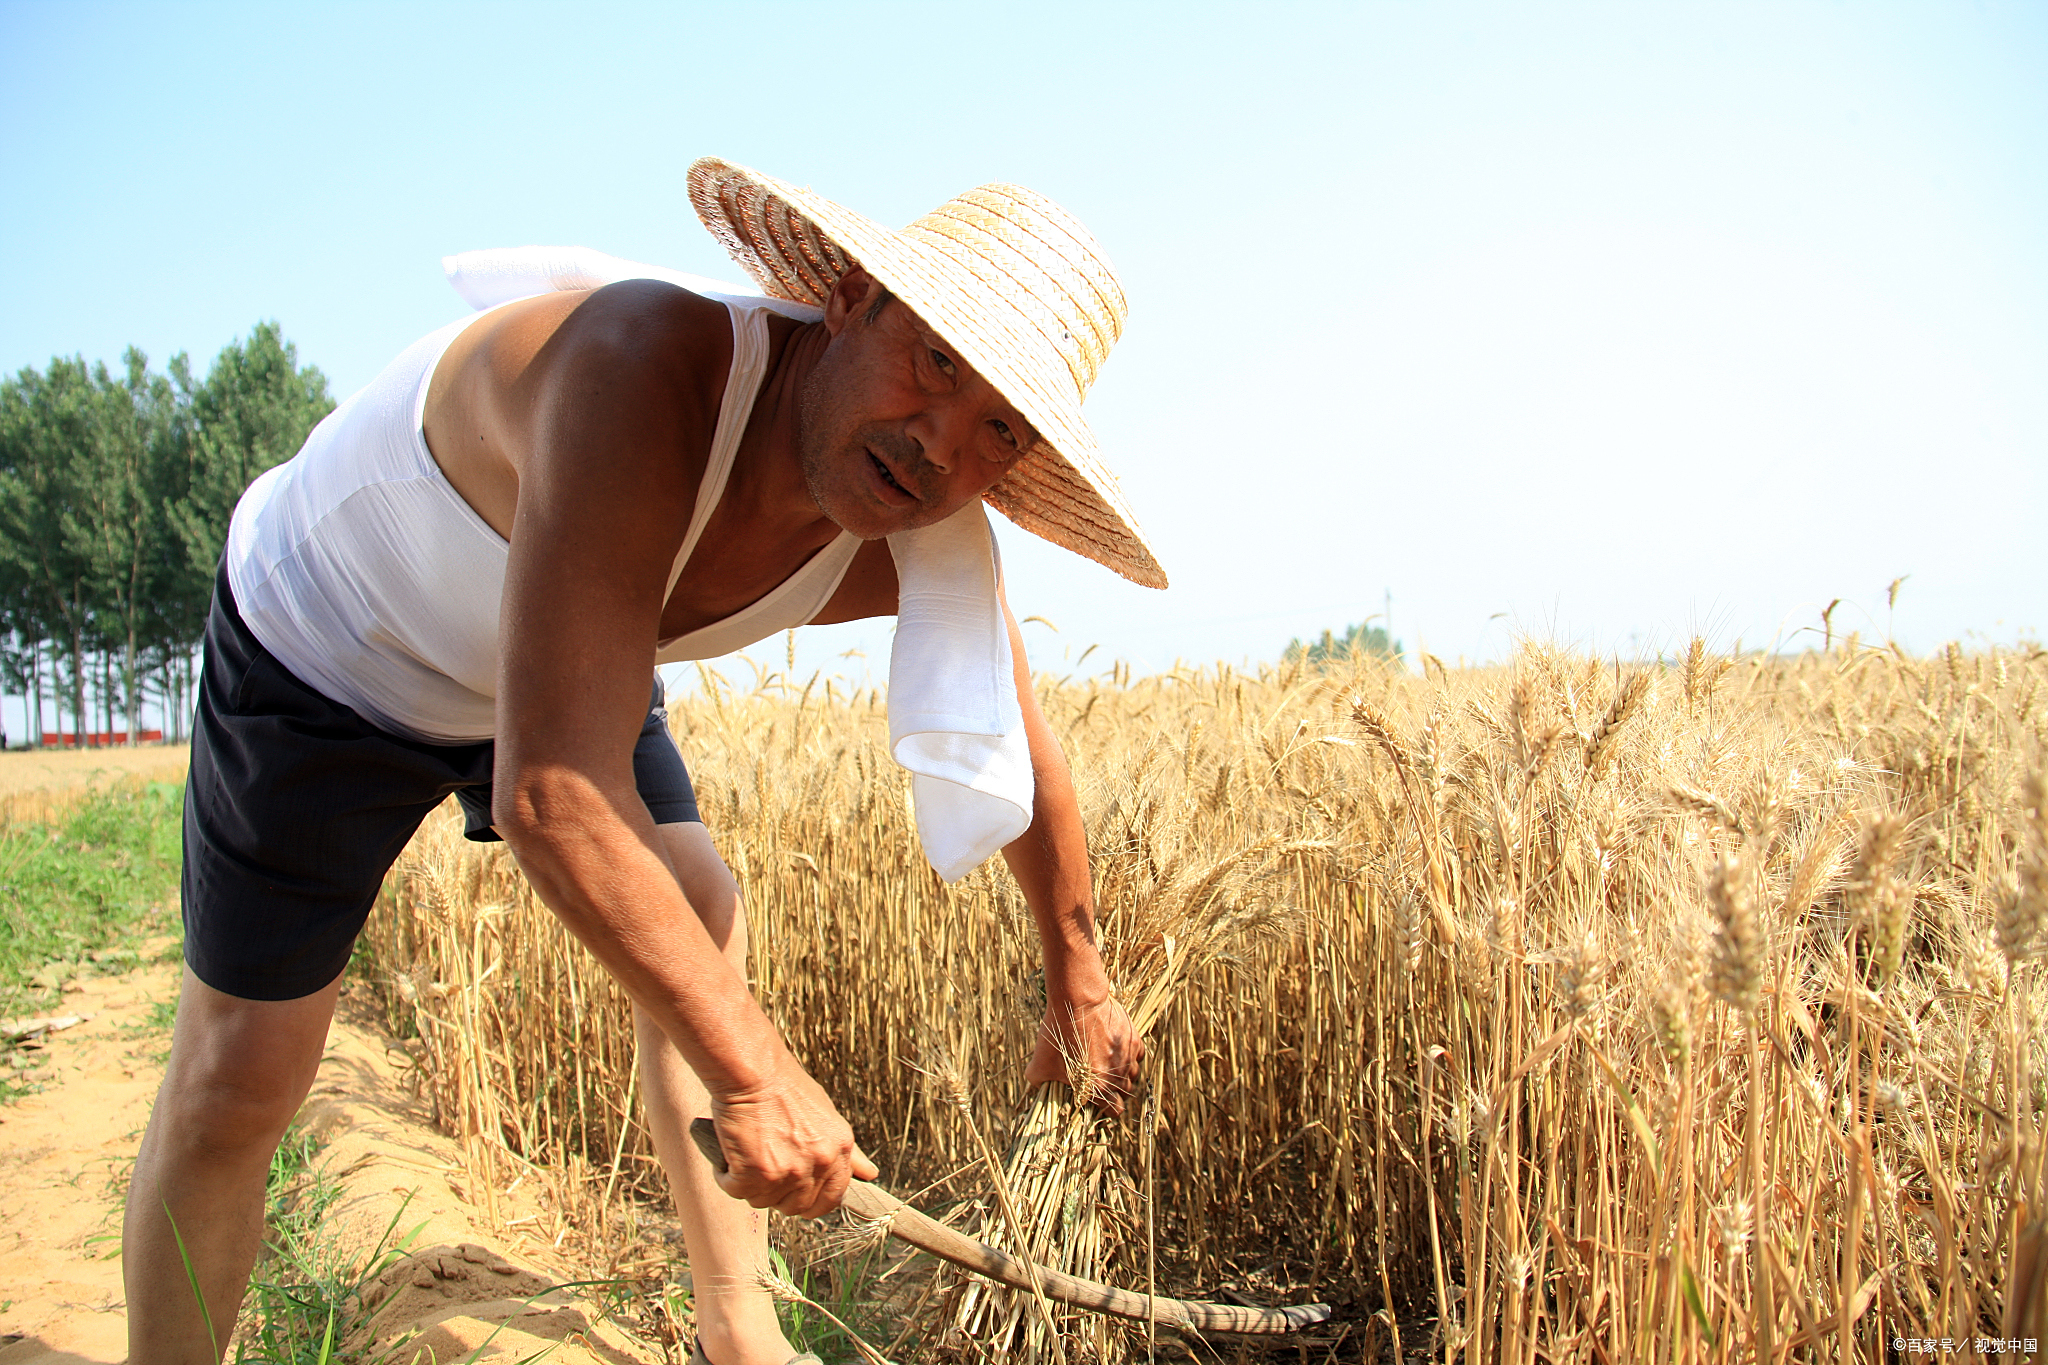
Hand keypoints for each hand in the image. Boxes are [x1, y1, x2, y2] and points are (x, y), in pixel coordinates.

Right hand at [706, 1058, 878, 1217]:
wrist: (753, 1071)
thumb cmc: (784, 1087)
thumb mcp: (827, 1116)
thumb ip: (847, 1151)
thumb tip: (870, 1175)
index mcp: (839, 1149)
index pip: (832, 1199)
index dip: (812, 1201)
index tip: (796, 1195)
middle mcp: (819, 1164)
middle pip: (795, 1206)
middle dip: (778, 1193)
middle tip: (764, 1165)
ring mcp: (788, 1172)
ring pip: (762, 1200)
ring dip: (750, 1183)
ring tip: (747, 1151)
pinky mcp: (755, 1175)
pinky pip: (735, 1191)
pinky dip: (726, 1176)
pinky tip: (730, 1153)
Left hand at [1024, 990, 1145, 1115]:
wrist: (1077, 1003)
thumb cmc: (1058, 1035)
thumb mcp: (1040, 1063)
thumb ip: (1038, 1080)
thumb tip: (1037, 1085)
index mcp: (1099, 1088)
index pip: (1115, 1110)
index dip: (1107, 1107)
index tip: (1098, 1100)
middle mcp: (1118, 1076)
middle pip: (1124, 1092)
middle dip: (1113, 1089)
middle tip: (1099, 1078)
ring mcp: (1128, 1057)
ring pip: (1132, 1073)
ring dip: (1122, 1072)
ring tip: (1107, 1061)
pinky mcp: (1133, 1039)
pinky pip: (1137, 1054)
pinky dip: (1129, 1054)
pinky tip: (1115, 1048)